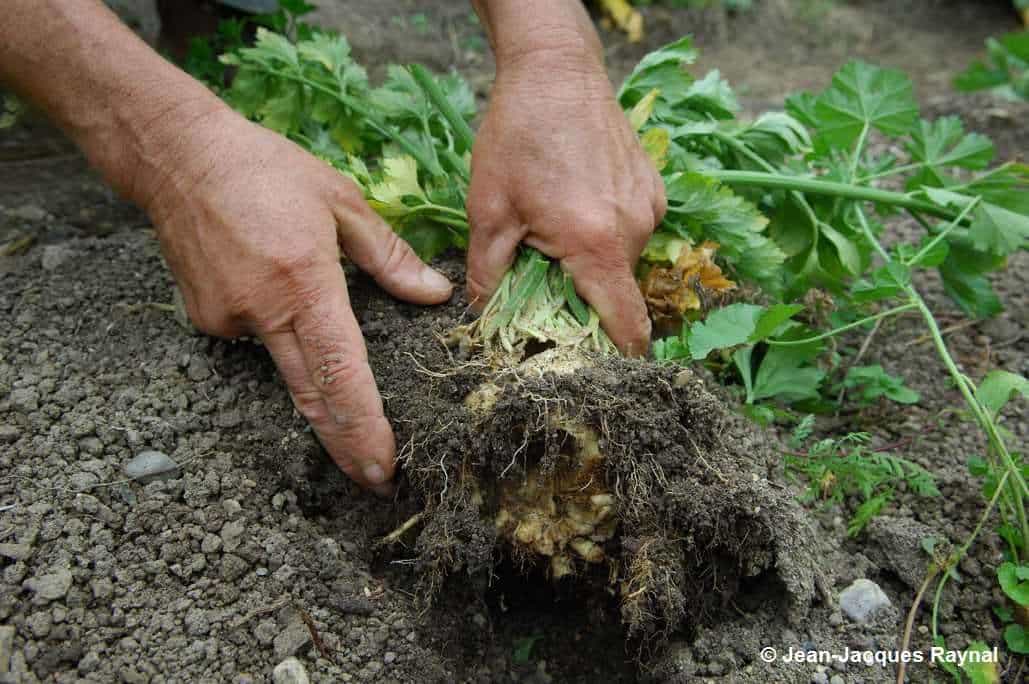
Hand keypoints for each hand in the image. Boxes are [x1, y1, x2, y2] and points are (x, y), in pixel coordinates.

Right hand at [142, 107, 452, 494]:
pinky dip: (276, 330)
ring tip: (336, 376)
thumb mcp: (340, 199)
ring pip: (285, 367)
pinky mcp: (204, 320)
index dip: (364, 426)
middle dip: (345, 445)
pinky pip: (256, 338)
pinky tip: (274, 292)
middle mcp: (263, 311)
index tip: (383, 466)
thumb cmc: (266, 168)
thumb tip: (434, 294)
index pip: (341, 372)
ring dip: (315, 387)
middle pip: (311, 396)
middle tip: (374, 481)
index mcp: (304, 283)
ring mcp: (227, 320)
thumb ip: (389, 257)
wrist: (175, 156)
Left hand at [465, 46, 665, 355]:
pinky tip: (573, 207)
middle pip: (617, 294)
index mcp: (597, 245)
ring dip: (593, 264)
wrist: (556, 69)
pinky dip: (604, 235)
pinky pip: (631, 231)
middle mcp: (635, 230)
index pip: (625, 325)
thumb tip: (482, 320)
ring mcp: (649, 207)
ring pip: (623, 262)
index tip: (598, 373)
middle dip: (585, 301)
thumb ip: (487, 275)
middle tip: (545, 284)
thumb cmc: (516, 137)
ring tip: (554, 235)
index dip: (616, 358)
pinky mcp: (652, 188)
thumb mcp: (488, 212)